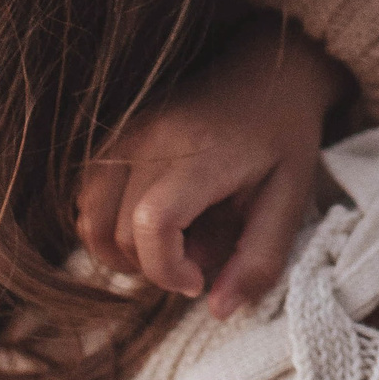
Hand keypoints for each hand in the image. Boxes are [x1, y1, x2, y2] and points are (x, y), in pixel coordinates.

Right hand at [77, 17, 348, 318]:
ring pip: (89, 216)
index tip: (198, 281)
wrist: (269, 68)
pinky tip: (148, 223)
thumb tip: (217, 311)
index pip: (152, 224)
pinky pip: (87, 194)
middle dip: (151, 267)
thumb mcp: (292, 199)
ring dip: (120, 250)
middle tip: (195, 262)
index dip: (166, 270)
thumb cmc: (284, 136)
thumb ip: (258, 259)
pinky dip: (106, 224)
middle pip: (117, 231)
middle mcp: (153, 139)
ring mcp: (128, 132)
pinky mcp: (115, 133)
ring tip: (169, 246)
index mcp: (203, 154)